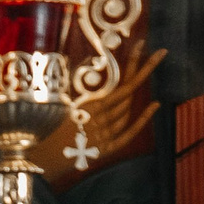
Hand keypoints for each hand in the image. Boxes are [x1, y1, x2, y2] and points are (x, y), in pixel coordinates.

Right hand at [31, 40, 166, 179]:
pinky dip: (144, 118)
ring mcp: (107, 133)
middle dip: (146, 69)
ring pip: (127, 110)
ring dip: (131, 99)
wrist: (41, 159)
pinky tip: (156, 104)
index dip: (134, 63)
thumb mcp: (62, 104)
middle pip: (130, 91)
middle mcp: (102, 117)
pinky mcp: (108, 148)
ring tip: (125, 91)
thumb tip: (95, 71)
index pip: (120, 81)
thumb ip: (81, 90)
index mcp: (90, 104)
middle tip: (161, 53)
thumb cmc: (47, 129)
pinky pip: (130, 131)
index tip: (143, 44)